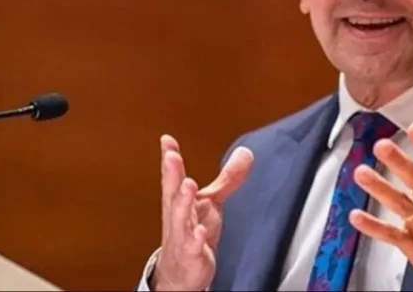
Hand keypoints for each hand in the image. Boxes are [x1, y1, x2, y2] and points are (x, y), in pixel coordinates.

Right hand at [151, 135, 253, 290]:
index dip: (170, 157)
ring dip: (182, 202)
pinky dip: (196, 240)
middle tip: (172, 157)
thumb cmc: (192, 234)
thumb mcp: (212, 202)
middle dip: (172, 174)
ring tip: (188, 185)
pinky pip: (193, 248)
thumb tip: (245, 153)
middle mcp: (177, 216)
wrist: (180, 273)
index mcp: (180, 200)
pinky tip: (201, 233)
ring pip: (179, 218)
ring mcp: (182, 236)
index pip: (173, 176)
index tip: (167, 140)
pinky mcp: (192, 256)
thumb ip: (227, 178)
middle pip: (173, 192)